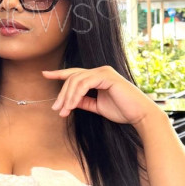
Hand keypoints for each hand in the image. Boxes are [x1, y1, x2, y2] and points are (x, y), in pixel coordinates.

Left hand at [42, 65, 161, 127]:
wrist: (140, 115)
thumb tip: (70, 101)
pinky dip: (75, 95)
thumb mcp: (98, 106)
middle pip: (72, 78)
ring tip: (63, 111)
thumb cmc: (122, 111)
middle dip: (62, 94)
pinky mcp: (106, 76)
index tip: (45, 74)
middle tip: (56, 109)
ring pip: (76, 80)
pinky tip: (72, 106)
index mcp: (98, 76)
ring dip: (67, 97)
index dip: (59, 73)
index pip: (75, 73)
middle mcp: (100, 70)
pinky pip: (84, 84)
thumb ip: (84, 102)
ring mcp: (103, 72)